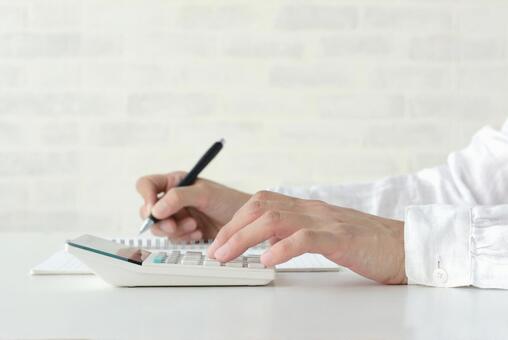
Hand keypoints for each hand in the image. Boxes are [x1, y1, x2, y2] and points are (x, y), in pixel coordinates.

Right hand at [136, 171, 250, 241]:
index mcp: (174, 182)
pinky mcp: (183, 231)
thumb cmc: (228, 200)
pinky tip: (199, 232)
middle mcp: (172, 198)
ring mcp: (177, 215)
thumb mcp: (204, 194)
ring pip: (159, 227)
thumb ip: (179, 197)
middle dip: (160, 221)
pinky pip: (172, 238)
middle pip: (148, 211)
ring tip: (195, 226)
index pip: (147, 185)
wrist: (244, 222)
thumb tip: (156, 209)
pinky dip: (184, 237)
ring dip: (176, 230)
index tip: (153, 209)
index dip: (146, 196)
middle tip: (174, 225)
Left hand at [207, 191, 406, 284]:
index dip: (236, 220)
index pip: (261, 203)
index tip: (219, 242)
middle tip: (215, 251)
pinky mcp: (342, 238)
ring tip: (228, 256)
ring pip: (275, 219)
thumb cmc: (365, 242)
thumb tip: (266, 242)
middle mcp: (312, 209)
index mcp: (306, 208)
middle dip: (232, 229)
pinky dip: (281, 249)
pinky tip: (266, 261)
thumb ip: (297, 232)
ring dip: (245, 238)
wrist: (406, 245)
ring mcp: (327, 221)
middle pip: (261, 207)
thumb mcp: (324, 233)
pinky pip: (305, 238)